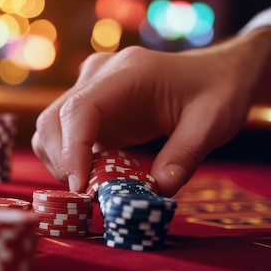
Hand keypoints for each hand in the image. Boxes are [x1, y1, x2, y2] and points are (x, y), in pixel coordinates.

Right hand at [32, 27, 270, 196]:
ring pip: (52, 129)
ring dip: (62, 164)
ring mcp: (91, 90)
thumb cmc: (218, 92)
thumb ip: (185, 156)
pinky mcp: (92, 109)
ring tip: (94, 189)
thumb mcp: (213, 123)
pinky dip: (72, 161)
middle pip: (54, 119)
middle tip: (87, 197)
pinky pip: (66, 137)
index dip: (73, 149)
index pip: (82, 108)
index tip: (81, 187)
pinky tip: (98, 178)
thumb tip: (156, 193)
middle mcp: (100, 76)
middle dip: (62, 162)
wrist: (217, 73)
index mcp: (129, 73)